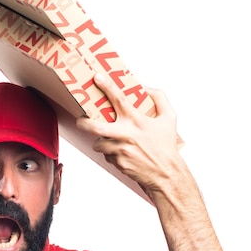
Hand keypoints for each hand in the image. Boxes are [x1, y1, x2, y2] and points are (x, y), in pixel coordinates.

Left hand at [75, 73, 182, 194]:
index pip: (119, 99)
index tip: (97, 77)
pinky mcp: (118, 162)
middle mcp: (126, 134)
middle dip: (83, 123)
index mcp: (137, 120)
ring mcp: (120, 149)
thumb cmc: (166, 146)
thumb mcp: (169, 118)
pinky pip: (107, 155)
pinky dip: (111, 153)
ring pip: (99, 143)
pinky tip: (122, 152)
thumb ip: (159, 98)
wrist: (166, 173)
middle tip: (80, 121)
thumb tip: (146, 88)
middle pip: (95, 127)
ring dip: (101, 141)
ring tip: (111, 140)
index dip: (107, 86)